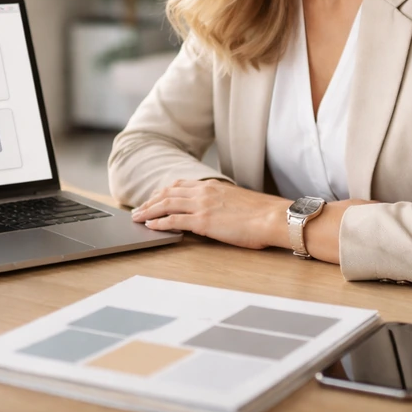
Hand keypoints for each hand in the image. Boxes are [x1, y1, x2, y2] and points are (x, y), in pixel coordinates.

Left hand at [131, 179, 290, 249]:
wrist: (273, 217)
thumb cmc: (262, 214)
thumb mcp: (238, 201)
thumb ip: (222, 202)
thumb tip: (216, 211)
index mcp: (212, 186)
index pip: (180, 185)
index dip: (163, 192)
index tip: (154, 198)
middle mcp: (204, 192)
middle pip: (168, 193)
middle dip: (151, 201)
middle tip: (139, 209)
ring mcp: (202, 205)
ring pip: (166, 204)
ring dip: (149, 211)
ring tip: (137, 217)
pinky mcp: (203, 221)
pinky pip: (174, 220)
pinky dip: (159, 222)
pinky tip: (150, 226)